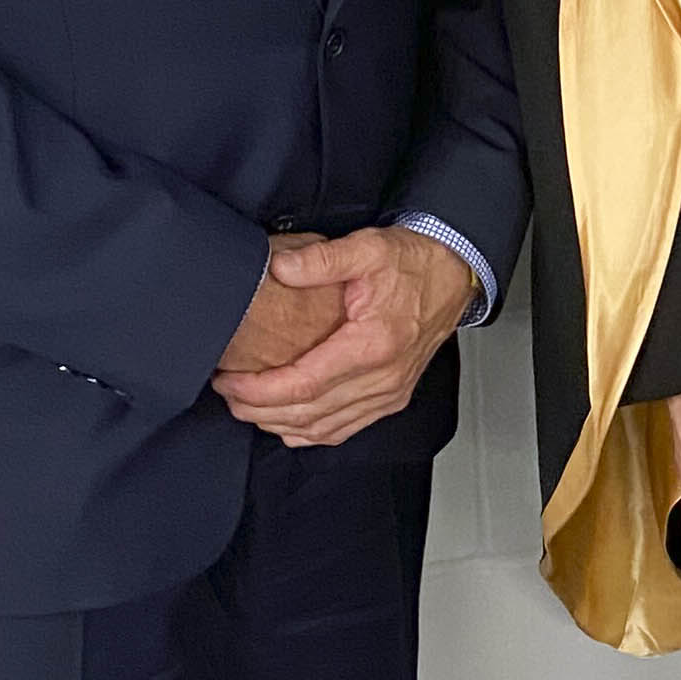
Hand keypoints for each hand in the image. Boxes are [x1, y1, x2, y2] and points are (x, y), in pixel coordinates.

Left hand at [214, 227, 475, 448]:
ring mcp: (389, 393)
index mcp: (373, 345)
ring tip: (246, 406)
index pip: (304, 384)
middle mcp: (383, 378)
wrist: (454, 273)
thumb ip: (321, 258)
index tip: (229, 381)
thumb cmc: (413, 262)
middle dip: (258, 409)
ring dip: (279, 423)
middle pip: (308, 414)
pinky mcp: (392, 397)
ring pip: (324, 429)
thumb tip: (280, 268)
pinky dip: (310, 433)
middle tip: (226, 392)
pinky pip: (345, 429)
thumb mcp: (367, 247)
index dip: (259, 390)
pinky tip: (286, 422)